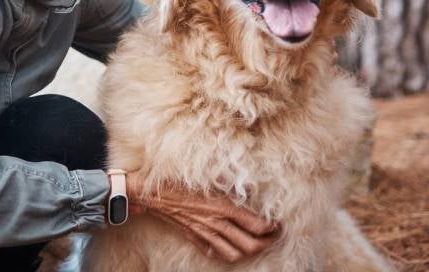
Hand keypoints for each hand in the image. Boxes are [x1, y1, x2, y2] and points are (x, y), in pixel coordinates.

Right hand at [124, 171, 279, 262]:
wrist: (151, 192)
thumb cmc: (177, 178)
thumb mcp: (207, 174)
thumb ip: (229, 180)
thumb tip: (247, 182)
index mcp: (222, 206)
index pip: (256, 225)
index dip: (271, 228)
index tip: (277, 223)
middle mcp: (216, 223)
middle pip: (250, 244)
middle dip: (266, 242)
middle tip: (273, 236)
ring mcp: (205, 233)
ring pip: (234, 253)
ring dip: (249, 251)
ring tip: (256, 243)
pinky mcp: (194, 237)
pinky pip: (214, 253)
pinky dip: (226, 254)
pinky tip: (231, 248)